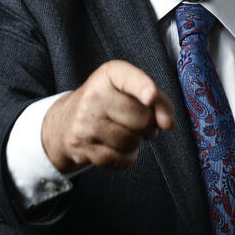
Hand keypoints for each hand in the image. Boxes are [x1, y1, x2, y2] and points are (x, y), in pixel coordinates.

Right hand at [41, 60, 174, 170]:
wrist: (66, 122)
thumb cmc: (110, 103)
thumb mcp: (130, 90)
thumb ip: (157, 100)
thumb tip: (168, 123)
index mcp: (109, 74)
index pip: (129, 78)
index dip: (143, 88)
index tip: (151, 97)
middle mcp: (94, 95)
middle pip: (140, 118)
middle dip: (149, 125)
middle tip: (142, 122)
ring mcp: (85, 122)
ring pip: (131, 141)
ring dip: (137, 141)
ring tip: (127, 132)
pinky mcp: (82, 147)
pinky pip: (121, 159)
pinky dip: (127, 156)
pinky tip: (117, 146)